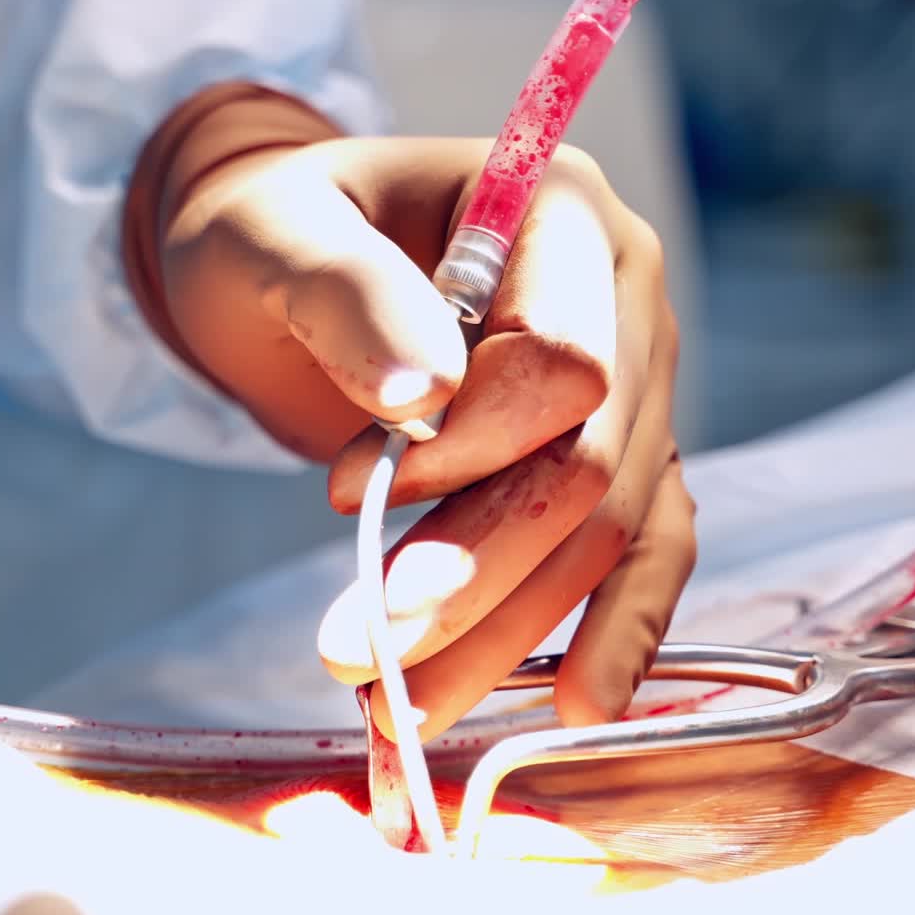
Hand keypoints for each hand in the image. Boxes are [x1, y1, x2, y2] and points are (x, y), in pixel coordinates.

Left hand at [134, 93, 694, 740]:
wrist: (289, 264)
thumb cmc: (274, 234)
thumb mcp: (272, 237)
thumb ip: (347, 295)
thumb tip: (423, 396)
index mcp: (556, 211)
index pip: (563, 358)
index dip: (468, 446)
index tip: (344, 491)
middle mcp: (621, 295)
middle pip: (592, 457)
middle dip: (481, 568)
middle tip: (364, 651)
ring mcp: (632, 378)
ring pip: (611, 525)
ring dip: (514, 625)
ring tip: (405, 702)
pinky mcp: (613, 452)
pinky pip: (642, 547)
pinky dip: (610, 628)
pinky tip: (575, 703)